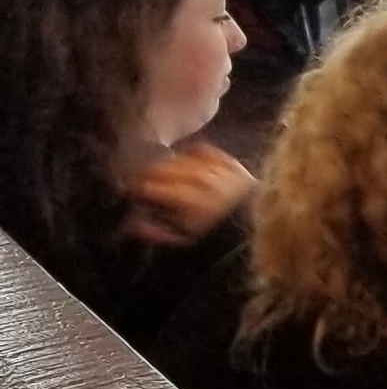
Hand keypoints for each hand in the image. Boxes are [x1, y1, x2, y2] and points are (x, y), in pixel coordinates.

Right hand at [122, 146, 252, 246]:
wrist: (254, 225)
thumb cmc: (216, 235)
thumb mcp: (185, 239)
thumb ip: (156, 232)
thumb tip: (130, 224)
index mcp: (189, 201)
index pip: (151, 186)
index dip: (135, 189)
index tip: (129, 193)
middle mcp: (203, 180)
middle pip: (163, 168)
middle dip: (147, 174)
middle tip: (139, 181)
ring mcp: (218, 168)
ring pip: (181, 157)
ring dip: (165, 164)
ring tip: (158, 172)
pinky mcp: (229, 161)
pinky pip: (203, 149)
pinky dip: (189, 153)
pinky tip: (182, 159)